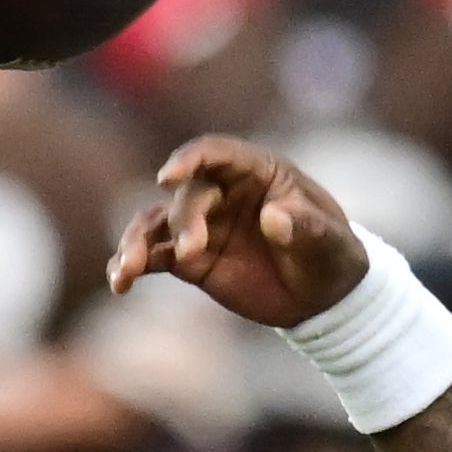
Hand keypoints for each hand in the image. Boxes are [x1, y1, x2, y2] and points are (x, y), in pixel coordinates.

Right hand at [106, 137, 368, 328]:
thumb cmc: (332, 255)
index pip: (215, 154)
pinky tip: (119, 283)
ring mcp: (203, 225)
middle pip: (187, 194)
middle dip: (182, 219)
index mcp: (257, 172)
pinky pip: (153, 255)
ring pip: (157, 222)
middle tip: (190, 250)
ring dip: (137, 241)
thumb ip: (306, 227)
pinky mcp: (191, 259)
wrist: (325, 297)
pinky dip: (133, 266)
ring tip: (128, 269)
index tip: (168, 177)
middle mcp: (223, 192)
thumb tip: (275, 219)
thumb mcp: (329, 241)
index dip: (190, 160)